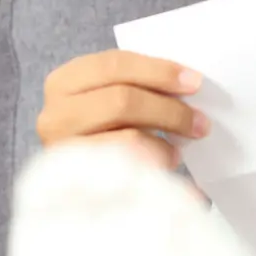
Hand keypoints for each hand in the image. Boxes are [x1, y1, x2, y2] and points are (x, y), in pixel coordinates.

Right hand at [35, 49, 207, 167]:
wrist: (76, 191)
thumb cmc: (103, 133)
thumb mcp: (111, 100)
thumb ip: (138, 87)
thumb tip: (188, 84)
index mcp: (64, 82)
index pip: (115, 64)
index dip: (158, 70)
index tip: (194, 81)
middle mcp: (54, 115)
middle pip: (122, 99)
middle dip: (169, 108)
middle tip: (200, 121)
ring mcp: (63, 151)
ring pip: (127, 136)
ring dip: (165, 139)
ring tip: (184, 143)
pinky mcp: (78, 183)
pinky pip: (129, 169)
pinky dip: (156, 161)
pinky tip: (169, 161)